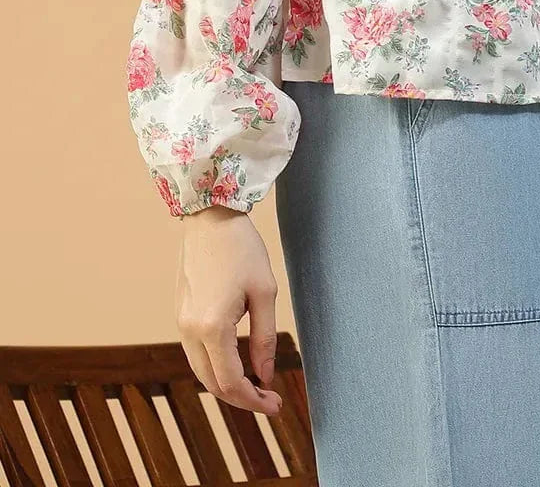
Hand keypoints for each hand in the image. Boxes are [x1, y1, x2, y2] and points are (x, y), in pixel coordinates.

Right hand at [176, 204, 282, 415]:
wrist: (211, 218)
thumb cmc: (243, 250)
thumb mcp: (265, 293)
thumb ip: (265, 338)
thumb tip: (265, 375)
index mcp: (212, 327)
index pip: (230, 382)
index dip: (253, 400)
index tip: (275, 405)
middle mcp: (190, 331)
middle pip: (212, 384)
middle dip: (240, 398)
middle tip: (269, 400)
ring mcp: (180, 324)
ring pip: (201, 371)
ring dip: (226, 385)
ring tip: (256, 386)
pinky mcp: (180, 315)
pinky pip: (195, 354)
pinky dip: (215, 367)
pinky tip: (237, 364)